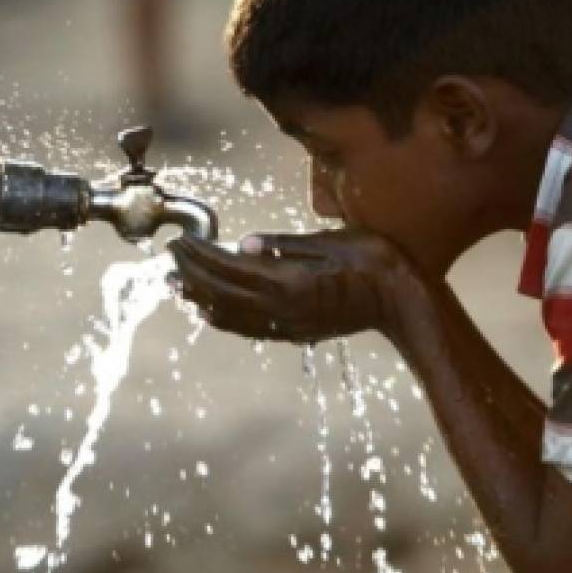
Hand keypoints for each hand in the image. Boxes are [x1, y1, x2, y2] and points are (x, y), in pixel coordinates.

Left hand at [168, 229, 417, 342]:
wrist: (404, 302)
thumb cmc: (374, 262)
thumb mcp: (331, 241)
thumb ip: (284, 245)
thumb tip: (241, 245)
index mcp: (289, 282)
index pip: (229, 268)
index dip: (200, 255)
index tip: (180, 241)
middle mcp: (283, 309)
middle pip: (222, 293)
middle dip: (191, 275)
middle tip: (168, 258)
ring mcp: (289, 325)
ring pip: (231, 315)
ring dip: (200, 298)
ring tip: (176, 284)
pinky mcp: (296, 332)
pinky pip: (249, 328)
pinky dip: (223, 318)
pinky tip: (209, 312)